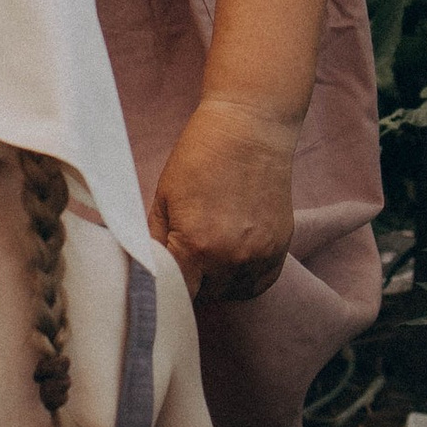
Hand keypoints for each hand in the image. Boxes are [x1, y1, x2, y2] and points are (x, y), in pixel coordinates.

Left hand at [152, 99, 299, 304]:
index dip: (165, 289)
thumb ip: (155, 240)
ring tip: (207, 256)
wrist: (249, 130)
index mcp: (196, 247)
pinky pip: (258, 284)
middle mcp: (230, 258)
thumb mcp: (163, 198)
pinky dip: (243, 279)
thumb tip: (147, 269)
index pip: (177, 293)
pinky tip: (231, 260)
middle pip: (203, 296)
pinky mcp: (279, 248)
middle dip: (190, 282)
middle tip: (183, 260)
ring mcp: (259, 256)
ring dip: (216, 283)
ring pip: (231, 293)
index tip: (160, 281)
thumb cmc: (200, 157)